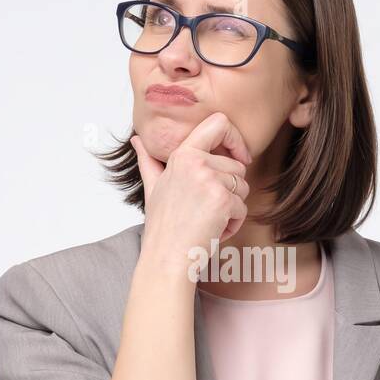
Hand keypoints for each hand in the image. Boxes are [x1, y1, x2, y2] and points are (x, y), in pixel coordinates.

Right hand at [131, 112, 252, 275]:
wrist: (166, 257)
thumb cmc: (162, 225)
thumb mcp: (153, 186)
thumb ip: (149, 160)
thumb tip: (137, 139)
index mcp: (181, 155)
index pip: (219, 123)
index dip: (235, 138)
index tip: (239, 156)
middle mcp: (196, 162)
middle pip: (237, 166)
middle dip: (230, 190)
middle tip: (205, 209)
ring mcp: (210, 180)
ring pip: (243, 188)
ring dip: (231, 208)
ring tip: (207, 220)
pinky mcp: (223, 200)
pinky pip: (243, 208)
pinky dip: (232, 224)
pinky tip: (212, 230)